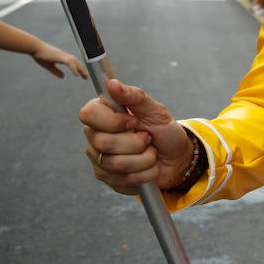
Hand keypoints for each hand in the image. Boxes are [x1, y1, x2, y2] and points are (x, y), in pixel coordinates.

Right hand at [30, 44, 88, 78]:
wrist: (34, 47)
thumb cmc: (40, 55)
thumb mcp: (49, 65)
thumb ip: (56, 71)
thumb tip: (63, 77)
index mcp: (62, 57)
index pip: (74, 63)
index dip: (79, 68)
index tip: (83, 75)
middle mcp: (64, 55)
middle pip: (77, 62)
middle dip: (82, 69)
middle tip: (86, 77)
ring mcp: (63, 55)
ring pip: (75, 62)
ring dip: (81, 69)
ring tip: (85, 76)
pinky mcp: (60, 56)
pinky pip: (70, 63)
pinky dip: (74, 68)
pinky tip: (77, 74)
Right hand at [80, 78, 192, 194]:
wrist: (176, 157)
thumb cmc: (164, 131)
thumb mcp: (155, 110)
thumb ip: (134, 96)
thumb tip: (111, 83)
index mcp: (102, 114)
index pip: (88, 114)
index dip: (113, 121)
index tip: (134, 121)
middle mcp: (95, 136)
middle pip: (104, 143)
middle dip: (137, 142)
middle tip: (147, 138)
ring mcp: (99, 159)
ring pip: (117, 164)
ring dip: (145, 158)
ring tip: (150, 152)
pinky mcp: (107, 178)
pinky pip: (124, 180)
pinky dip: (145, 173)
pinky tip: (148, 167)